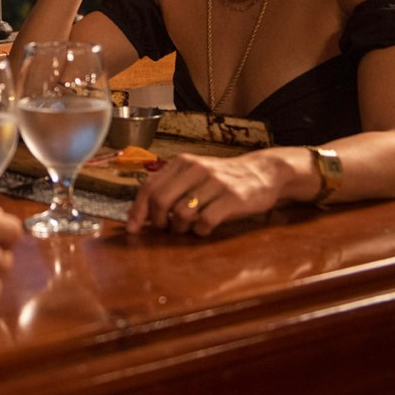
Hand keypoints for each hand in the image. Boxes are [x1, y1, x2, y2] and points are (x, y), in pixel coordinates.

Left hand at [125, 151, 288, 236]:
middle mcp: (195, 169)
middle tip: (166, 228)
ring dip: (181, 228)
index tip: (131, 229)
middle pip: (160, 201)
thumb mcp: (194, 175)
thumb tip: (142, 215)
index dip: (137, 210)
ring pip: (181, 213)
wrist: (262, 173)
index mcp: (181, 163)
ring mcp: (214, 183)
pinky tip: (206, 228)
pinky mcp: (232, 198)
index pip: (149, 186)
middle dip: (157, 221)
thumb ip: (170, 188)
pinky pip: (205, 222)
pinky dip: (201, 231)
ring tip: (189, 226)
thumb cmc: (221, 180)